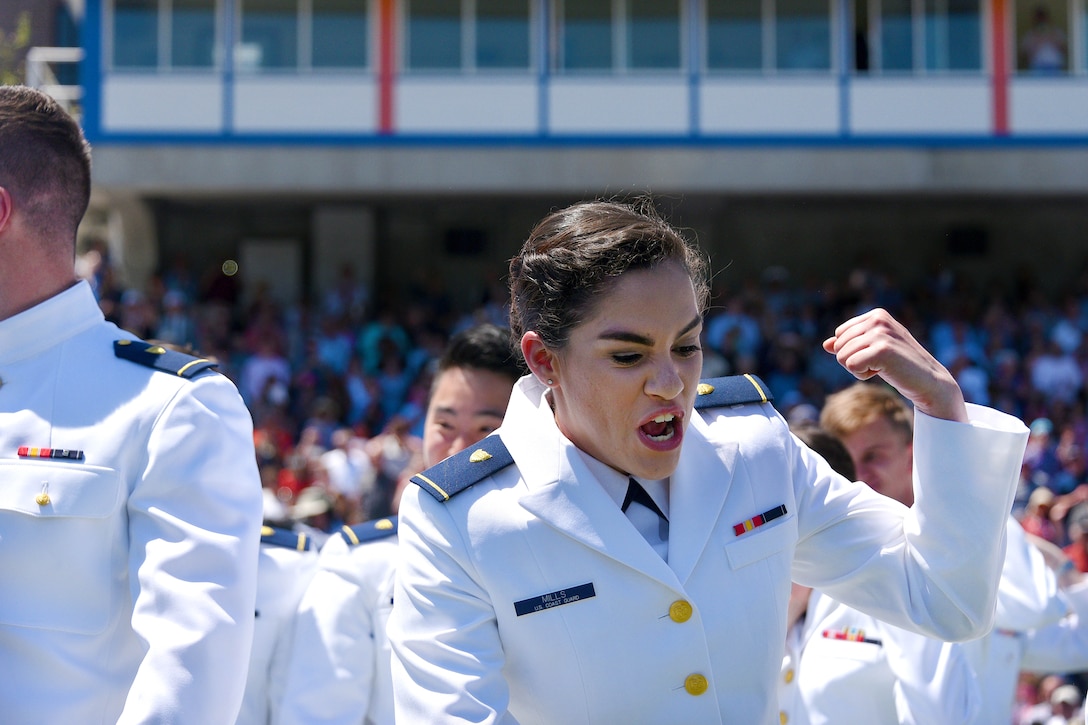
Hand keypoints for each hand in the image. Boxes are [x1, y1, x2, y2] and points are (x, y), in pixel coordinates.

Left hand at [823, 308, 967, 422]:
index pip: (840, 334)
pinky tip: (883, 372)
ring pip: (842, 356)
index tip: (876, 354)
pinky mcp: (882, 349)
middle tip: (880, 363)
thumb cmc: (900, 366)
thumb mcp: (873, 350)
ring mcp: (881, 333)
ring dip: (859, 369)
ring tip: (883, 367)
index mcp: (876, 315)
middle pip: (839, 345)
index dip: (853, 350)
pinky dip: (863, 375)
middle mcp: (878, 319)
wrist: (929, 381)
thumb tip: (826, 344)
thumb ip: (850, 344)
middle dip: (854, 360)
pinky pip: (851, 366)